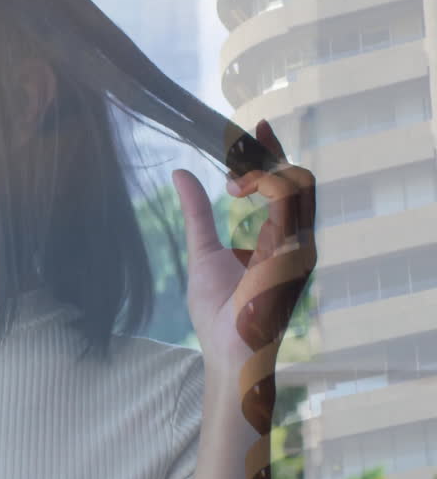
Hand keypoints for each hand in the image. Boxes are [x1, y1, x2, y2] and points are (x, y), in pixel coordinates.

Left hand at [171, 119, 317, 383]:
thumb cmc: (218, 313)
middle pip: (298, 179)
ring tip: (232, 180)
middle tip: (240, 140)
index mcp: (282, 239)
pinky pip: (288, 203)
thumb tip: (180, 173)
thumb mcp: (203, 251)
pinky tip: (237, 186)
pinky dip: (264, 184)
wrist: (226, 351)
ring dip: (263, 168)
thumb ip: (197, 213)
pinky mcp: (292, 253)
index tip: (255, 127)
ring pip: (297, 184)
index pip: (288, 185)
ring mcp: (299, 246)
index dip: (274, 153)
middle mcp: (296, 240)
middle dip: (271, 152)